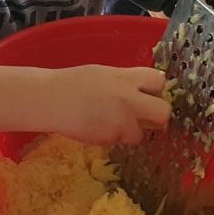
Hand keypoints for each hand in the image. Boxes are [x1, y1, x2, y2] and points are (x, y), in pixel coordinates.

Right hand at [42, 65, 168, 143]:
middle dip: (157, 117)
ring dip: (131, 131)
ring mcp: (121, 121)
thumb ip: (126, 82)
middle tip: (145, 117)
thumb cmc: (72, 83)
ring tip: (111, 122)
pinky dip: (112, 137)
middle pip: (163, 113)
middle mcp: (128, 99)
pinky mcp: (110, 138)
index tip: (148, 94)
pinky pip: (120, 140)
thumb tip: (143, 91)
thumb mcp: (103, 74)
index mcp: (126, 78)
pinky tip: (97, 127)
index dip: (155, 90)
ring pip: (141, 134)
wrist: (50, 100)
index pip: (159, 82)